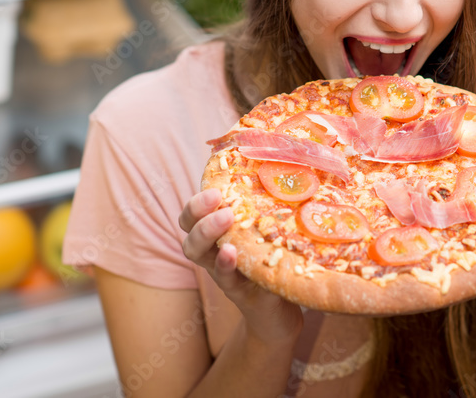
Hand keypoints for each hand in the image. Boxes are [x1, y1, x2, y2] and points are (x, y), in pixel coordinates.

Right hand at [179, 188, 303, 343]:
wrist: (281, 313)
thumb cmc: (275, 263)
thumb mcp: (269, 232)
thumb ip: (268, 206)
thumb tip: (286, 162)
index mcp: (220, 234)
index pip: (195, 211)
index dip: (198, 197)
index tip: (214, 183)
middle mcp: (214, 252)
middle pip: (188, 228)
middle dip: (197, 210)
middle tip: (216, 197)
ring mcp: (223, 273)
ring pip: (197, 252)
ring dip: (207, 232)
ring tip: (225, 218)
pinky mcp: (239, 293)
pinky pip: (224, 278)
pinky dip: (226, 265)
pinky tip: (232, 253)